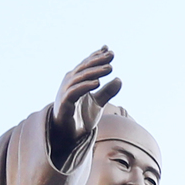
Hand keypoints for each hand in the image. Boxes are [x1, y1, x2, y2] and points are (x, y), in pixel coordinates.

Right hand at [50, 47, 123, 166]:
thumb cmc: (80, 116)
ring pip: (81, 77)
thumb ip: (107, 92)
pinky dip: (86, 86)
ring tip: (109, 68)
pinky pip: (75, 91)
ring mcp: (66, 91)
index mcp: (77, 79)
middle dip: (99, 60)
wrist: (68, 134)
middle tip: (112, 55)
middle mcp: (70, 81)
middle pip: (85, 67)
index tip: (109, 50)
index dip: (97, 56)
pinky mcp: (65, 102)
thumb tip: (120, 79)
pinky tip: (97, 83)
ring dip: (96, 72)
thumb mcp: (98, 103)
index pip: (88, 64)